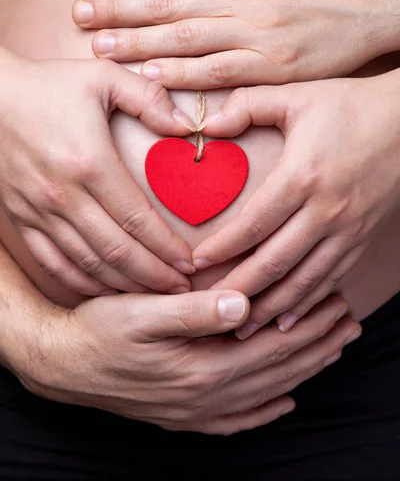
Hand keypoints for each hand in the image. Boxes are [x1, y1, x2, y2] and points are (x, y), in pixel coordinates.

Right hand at [0, 47, 195, 295]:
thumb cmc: (49, 86)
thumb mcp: (103, 77)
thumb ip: (149, 98)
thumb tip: (189, 126)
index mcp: (89, 163)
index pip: (137, 219)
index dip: (167, 247)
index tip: (190, 263)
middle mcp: (63, 195)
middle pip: (117, 250)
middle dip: (153, 275)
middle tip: (181, 288)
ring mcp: (39, 211)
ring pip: (87, 263)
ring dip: (123, 284)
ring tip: (153, 294)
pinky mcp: (22, 218)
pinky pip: (53, 262)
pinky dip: (82, 282)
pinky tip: (106, 289)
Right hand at [5, 258, 359, 434]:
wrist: (63, 365)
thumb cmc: (100, 331)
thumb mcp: (141, 313)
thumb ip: (193, 312)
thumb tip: (242, 303)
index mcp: (202, 366)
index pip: (271, 345)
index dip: (307, 324)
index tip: (335, 303)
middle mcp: (205, 395)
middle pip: (276, 370)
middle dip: (316, 345)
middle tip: (348, 324)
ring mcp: (195, 410)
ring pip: (265, 392)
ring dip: (302, 372)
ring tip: (330, 353)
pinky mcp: (182, 415)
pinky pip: (236, 421)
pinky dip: (265, 412)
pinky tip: (282, 403)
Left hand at [73, 0, 399, 86]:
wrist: (375, 0)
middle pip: (168, 1)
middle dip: (118, 10)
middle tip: (80, 19)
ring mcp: (257, 29)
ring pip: (184, 36)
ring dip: (137, 44)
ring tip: (100, 49)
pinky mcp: (272, 64)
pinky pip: (218, 70)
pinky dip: (182, 74)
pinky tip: (150, 75)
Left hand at [192, 71, 399, 336]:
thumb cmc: (349, 105)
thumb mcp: (296, 96)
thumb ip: (247, 105)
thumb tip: (206, 125)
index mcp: (303, 176)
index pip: (252, 225)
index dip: (221, 249)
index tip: (196, 264)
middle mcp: (326, 211)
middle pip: (274, 263)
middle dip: (239, 290)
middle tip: (209, 309)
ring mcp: (347, 230)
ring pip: (303, 281)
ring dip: (270, 307)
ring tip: (241, 328)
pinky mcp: (360, 239)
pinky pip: (329, 280)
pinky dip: (306, 304)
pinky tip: (286, 320)